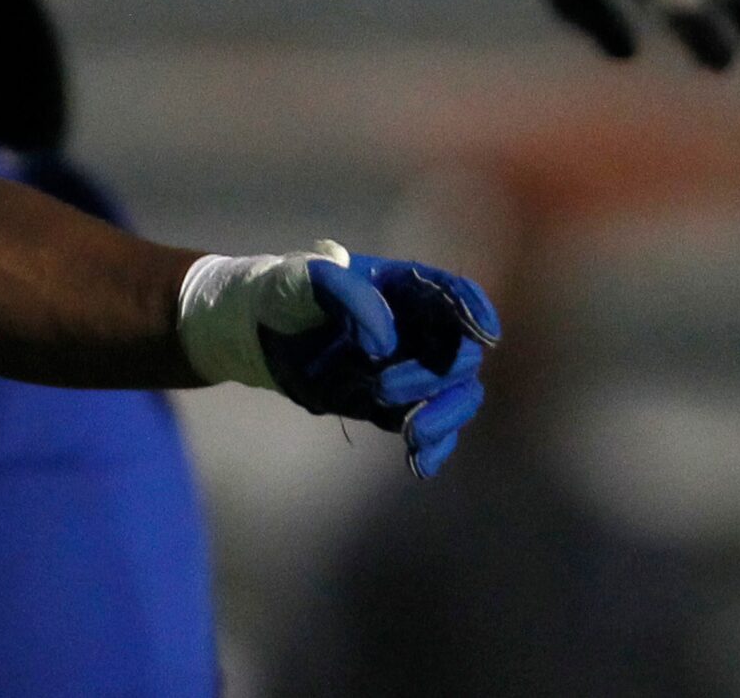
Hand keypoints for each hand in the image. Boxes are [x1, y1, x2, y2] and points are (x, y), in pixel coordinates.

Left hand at [180, 243, 499, 477]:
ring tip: (413, 434)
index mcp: (403, 287)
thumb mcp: (305, 277)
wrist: (257, 332)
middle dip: (435, 373)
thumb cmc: (283, 292)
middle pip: (460, 352)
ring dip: (444, 416)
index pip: (454, 294)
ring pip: (457, 395)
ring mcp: (411, 368)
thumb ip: (349, 296)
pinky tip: (420, 463)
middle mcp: (419, 328)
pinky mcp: (397, 403)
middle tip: (382, 385)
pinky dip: (435, 447)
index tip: (482, 334)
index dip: (475, 311)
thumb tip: (385, 344)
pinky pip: (433, 428)